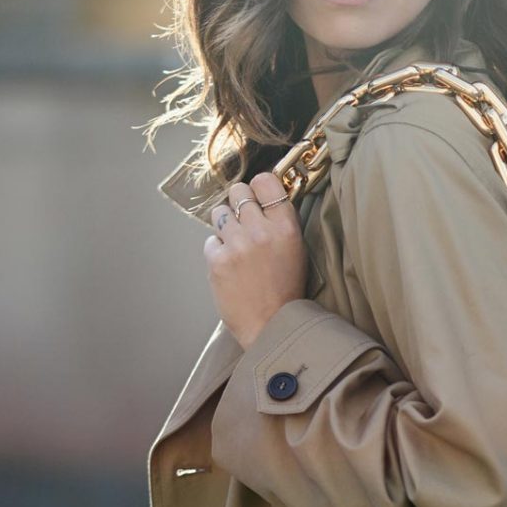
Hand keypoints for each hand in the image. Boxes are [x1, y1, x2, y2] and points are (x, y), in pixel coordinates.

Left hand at [204, 173, 308, 348]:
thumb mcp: (296, 250)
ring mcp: (237, 245)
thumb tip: (262, 198)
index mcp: (286, 227)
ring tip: (236, 244)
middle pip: (238, 191)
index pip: (265, 181)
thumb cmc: (286, 290)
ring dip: (226, 225)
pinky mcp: (217, 260)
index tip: (258, 197)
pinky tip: (229, 265)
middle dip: (239, 203)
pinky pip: (210, 240)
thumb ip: (280, 222)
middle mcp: (261, 231)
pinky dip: (217, 250)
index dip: (259, 187)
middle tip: (244, 222)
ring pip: (220, 212)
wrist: (271, 326)